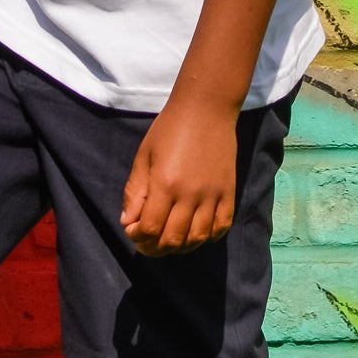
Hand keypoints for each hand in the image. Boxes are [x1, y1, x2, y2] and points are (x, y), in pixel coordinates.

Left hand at [121, 96, 238, 255]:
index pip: (150, 228)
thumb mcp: (144, 157)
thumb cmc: (169, 130)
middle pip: (173, 239)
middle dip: (155, 248)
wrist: (206, 109)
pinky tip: (195, 234)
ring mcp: (212, 195)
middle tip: (147, 244)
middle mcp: (190, 194)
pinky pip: (221, 227)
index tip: (133, 232)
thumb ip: (135, 192)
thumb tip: (129, 222)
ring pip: (197, 238)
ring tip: (169, 241)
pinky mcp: (229, 192)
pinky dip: (207, 237)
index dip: (138, 237)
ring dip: (180, 247)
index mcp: (165, 184)